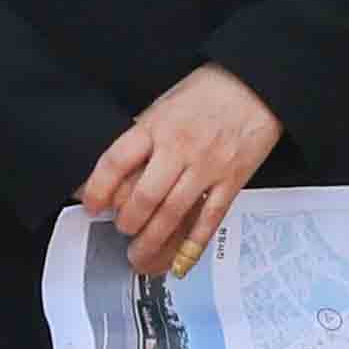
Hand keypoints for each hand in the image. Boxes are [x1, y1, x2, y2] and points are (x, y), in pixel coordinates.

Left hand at [81, 67, 281, 278]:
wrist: (258, 85)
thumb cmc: (209, 92)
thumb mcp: (165, 103)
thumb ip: (143, 135)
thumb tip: (117, 171)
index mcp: (156, 126)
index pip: (116, 161)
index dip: (97, 188)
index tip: (90, 206)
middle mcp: (180, 148)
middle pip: (144, 196)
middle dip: (127, 222)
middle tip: (122, 231)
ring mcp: (207, 167)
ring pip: (172, 214)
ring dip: (151, 241)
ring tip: (139, 255)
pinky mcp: (232, 181)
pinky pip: (209, 219)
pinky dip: (192, 245)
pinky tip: (179, 262)